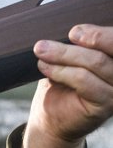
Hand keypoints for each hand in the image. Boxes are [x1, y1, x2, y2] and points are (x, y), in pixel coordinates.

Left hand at [22, 24, 112, 147]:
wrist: (52, 120)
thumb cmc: (62, 87)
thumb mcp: (70, 60)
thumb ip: (77, 46)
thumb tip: (71, 27)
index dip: (99, 33)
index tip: (74, 31)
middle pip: (111, 47)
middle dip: (89, 38)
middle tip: (65, 36)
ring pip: (95, 62)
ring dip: (64, 55)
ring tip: (42, 52)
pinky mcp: (106, 104)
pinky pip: (84, 81)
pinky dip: (62, 71)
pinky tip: (46, 68)